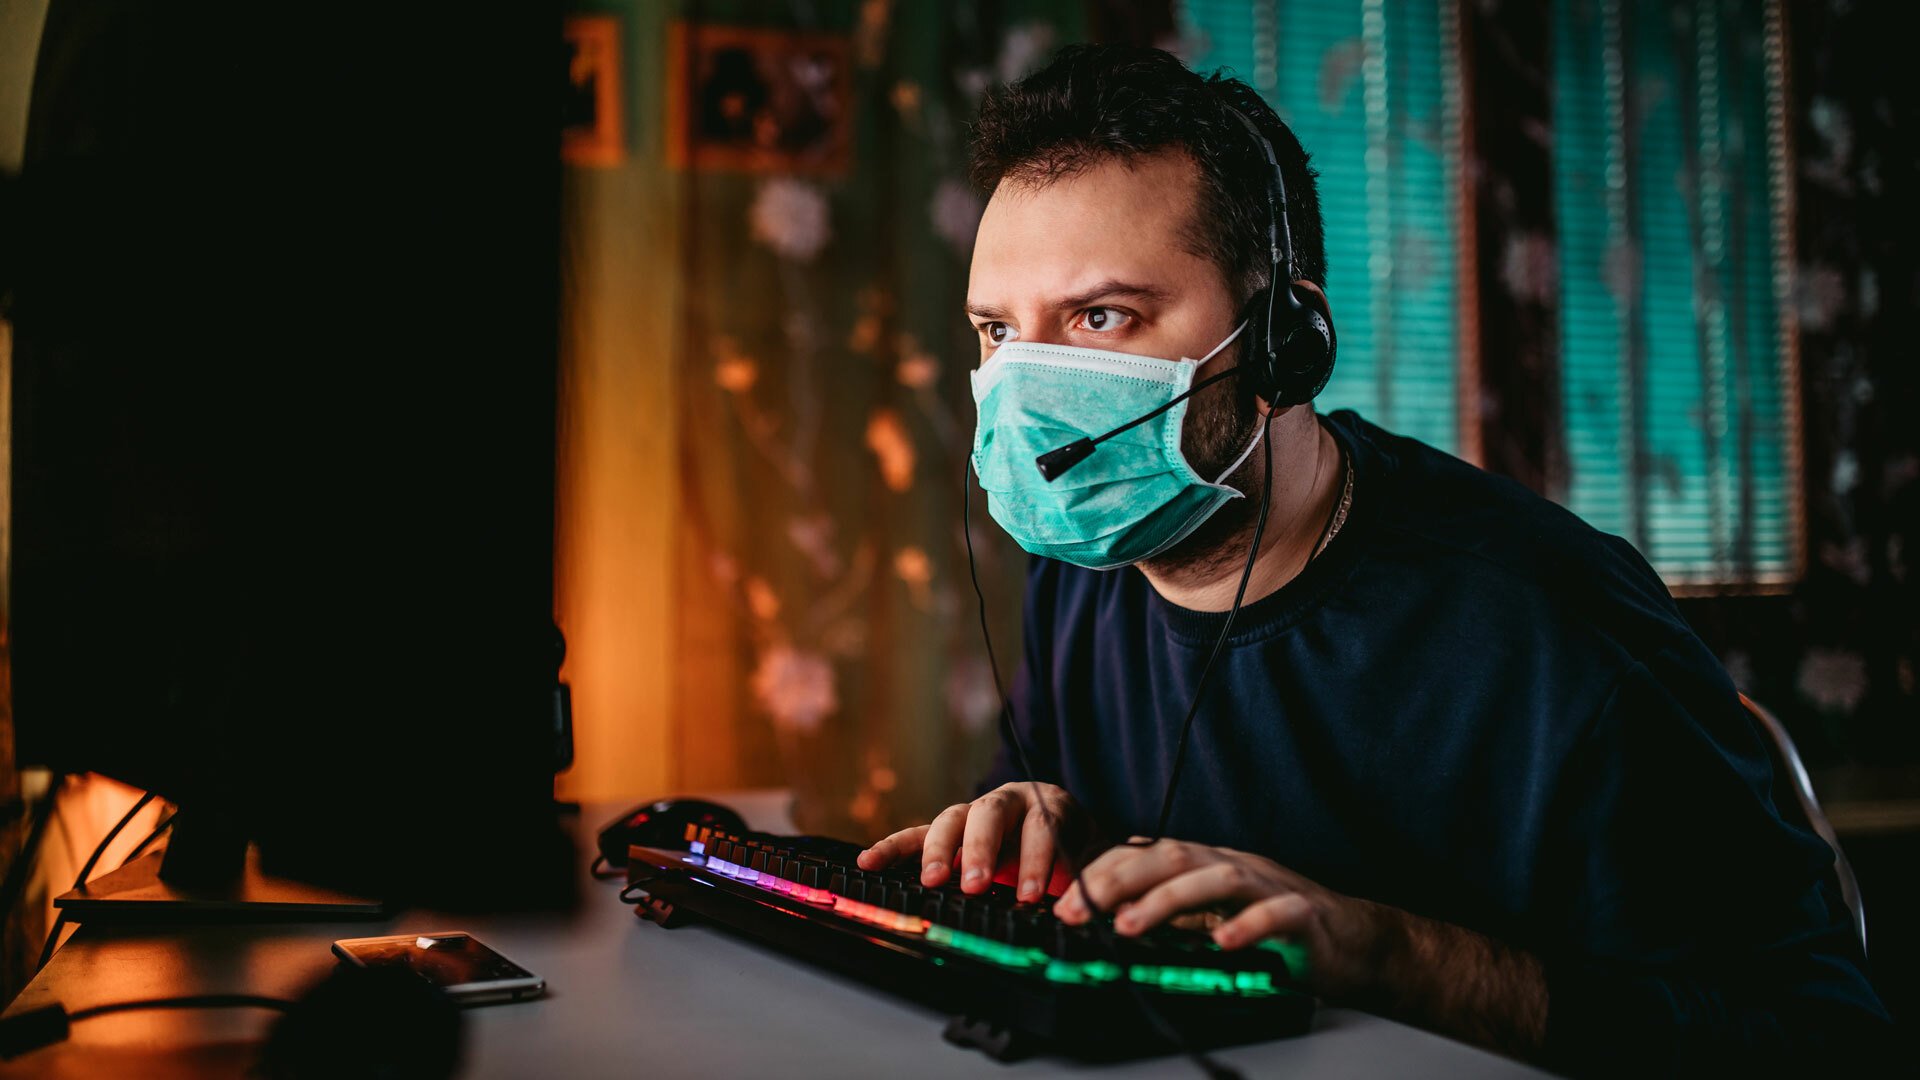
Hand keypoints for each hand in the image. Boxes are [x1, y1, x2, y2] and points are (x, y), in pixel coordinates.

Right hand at [857, 782, 1087, 900]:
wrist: (1063, 832)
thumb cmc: (1075, 852)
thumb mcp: (1091, 862)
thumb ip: (1086, 880)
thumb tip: (1084, 907)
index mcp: (1047, 805)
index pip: (1040, 826)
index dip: (1034, 860)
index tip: (1028, 895)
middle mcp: (1006, 801)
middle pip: (989, 814)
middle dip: (980, 849)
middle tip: (975, 884)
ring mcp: (973, 815)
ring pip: (951, 820)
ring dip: (940, 850)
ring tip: (932, 880)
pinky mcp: (947, 832)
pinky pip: (916, 835)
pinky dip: (893, 848)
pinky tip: (869, 861)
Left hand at [1052, 837, 1386, 1001]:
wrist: (1352, 941)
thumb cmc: (1276, 929)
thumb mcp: (1213, 917)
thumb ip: (1172, 913)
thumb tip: (1112, 917)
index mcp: (1208, 864)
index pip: (1147, 854)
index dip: (1104, 873)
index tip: (1064, 900)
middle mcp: (1233, 866)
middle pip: (1171, 857)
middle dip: (1120, 880)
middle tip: (1080, 909)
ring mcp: (1269, 886)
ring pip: (1215, 878)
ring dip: (1167, 900)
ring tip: (1130, 926)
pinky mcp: (1304, 915)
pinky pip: (1275, 914)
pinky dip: (1248, 925)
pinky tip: (1224, 942)